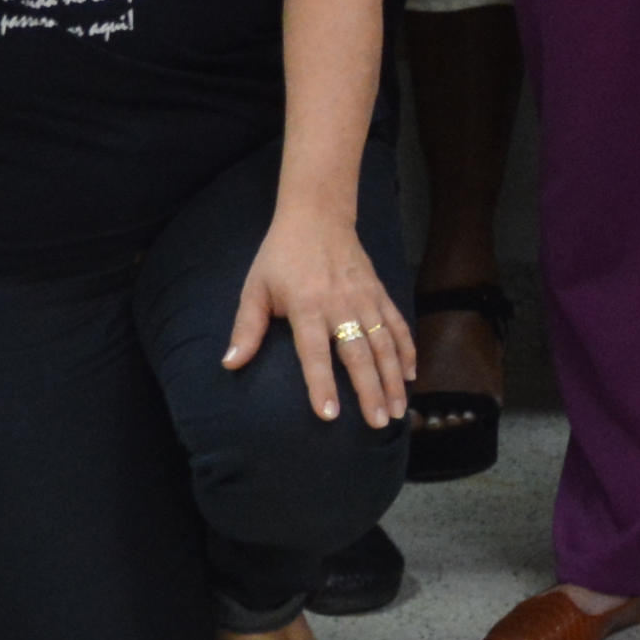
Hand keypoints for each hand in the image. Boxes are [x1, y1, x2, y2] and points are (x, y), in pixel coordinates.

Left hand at [221, 204, 413, 426]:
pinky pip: (396, 325)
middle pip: (358, 354)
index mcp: (306, 306)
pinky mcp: (379, 292)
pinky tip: (410, 375)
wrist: (317, 215)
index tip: (329, 415)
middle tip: (377, 423)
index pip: (315, 353)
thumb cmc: (281, 255)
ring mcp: (364, 298)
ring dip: (392, 379)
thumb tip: (230, 364)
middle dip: (370, 391)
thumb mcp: (255, 288)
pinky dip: (406, 350)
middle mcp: (340, 304)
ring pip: (383, 344)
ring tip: (397, 410)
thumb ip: (246, 328)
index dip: (321, 385)